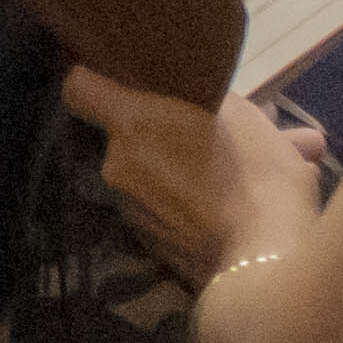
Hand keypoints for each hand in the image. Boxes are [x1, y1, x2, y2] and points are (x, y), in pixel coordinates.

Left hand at [67, 66, 325, 292]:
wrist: (263, 267)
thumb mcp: (247, 120)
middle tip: (208, 130)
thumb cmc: (255, 177)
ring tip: (236, 173)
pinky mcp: (148, 245)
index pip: (79, 86)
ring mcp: (128, 210)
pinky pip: (162, 208)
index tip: (116, 75)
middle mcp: (116, 166)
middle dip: (162, 131)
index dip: (94, 76)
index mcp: (132, 124)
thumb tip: (220, 106)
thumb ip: (216, 103)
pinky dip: (187, 203)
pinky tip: (231, 206)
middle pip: (124, 135)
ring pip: (151, 175)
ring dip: (182, 169)